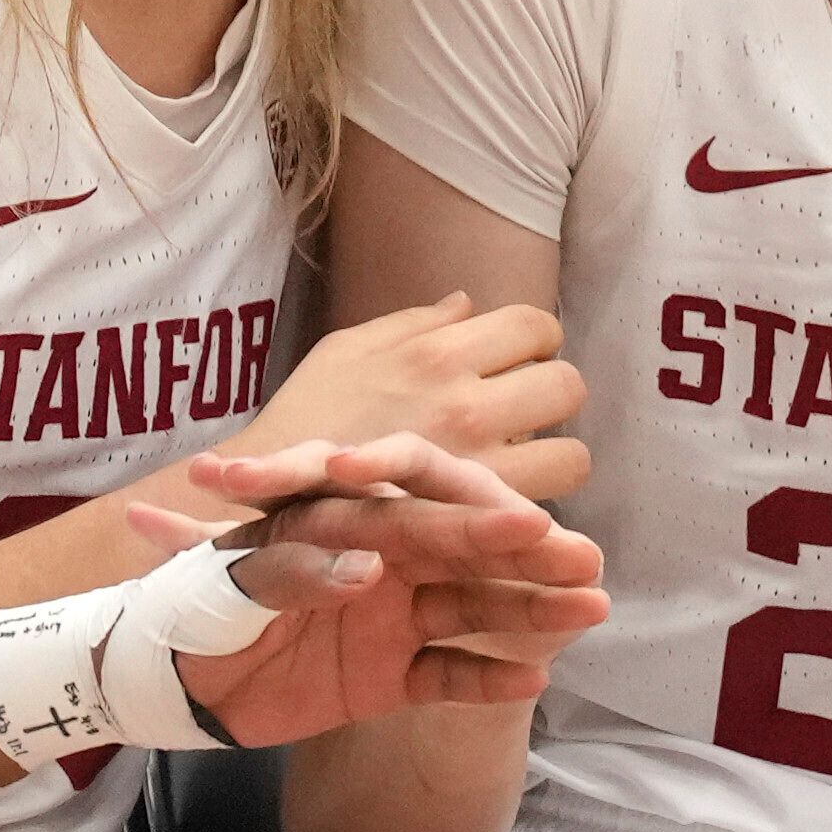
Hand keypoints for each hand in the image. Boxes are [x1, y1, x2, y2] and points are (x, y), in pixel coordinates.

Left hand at [125, 434, 611, 744]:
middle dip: (526, 551)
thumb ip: (290, 567)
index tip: (519, 516)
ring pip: (474, 607)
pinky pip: (448, 674)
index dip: (468, 509)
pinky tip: (534, 679)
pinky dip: (486, 679)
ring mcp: (392, 616)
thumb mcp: (223, 582)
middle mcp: (381, 558)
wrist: (163, 689)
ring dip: (530, 608)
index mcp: (342, 519)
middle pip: (465, 546)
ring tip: (592, 610)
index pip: (414, 498)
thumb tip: (364, 565)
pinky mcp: (389, 675)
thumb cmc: (185, 612)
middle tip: (582, 556)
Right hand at [226, 296, 590, 504]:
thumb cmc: (302, 422)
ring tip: (522, 462)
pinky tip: (507, 508)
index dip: (536, 340)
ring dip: (554, 459)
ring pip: (571, 458)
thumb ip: (414, 324)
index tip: (520, 358)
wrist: (260, 507)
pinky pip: (540, 513)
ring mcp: (473, 471)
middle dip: (552, 395)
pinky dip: (533, 510)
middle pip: (567, 387)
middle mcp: (464, 407)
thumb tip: (467, 303)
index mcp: (435, 354)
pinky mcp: (471, 528)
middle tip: (525, 411)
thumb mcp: (345, 352)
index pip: (534, 326)